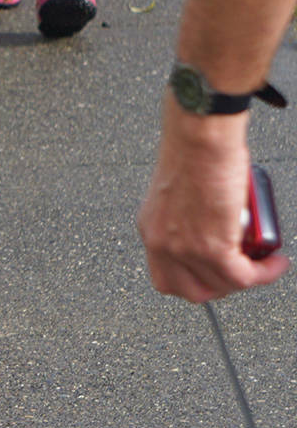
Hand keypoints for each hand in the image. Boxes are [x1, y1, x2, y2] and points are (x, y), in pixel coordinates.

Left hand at [137, 98, 287, 299]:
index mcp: (151, 229)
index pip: (167, 276)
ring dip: (250, 278)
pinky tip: (276, 262)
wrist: (201, 136)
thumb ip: (186, 216)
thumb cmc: (193, 148)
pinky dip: (264, 274)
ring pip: (222, 285)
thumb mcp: (178, 192)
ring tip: (266, 260)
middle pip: (191, 290)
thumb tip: (213, 224)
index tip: (215, 273)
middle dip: (221, 287)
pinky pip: (243, 277)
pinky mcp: (212, 247)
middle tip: (243, 270)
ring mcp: (185, 249)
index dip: (195, 280)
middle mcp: (162, 244)